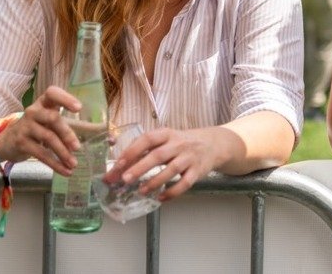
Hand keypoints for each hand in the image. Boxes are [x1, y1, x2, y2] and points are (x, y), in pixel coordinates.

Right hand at [0, 85, 81, 174]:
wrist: (7, 140)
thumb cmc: (37, 126)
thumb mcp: (47, 118)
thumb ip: (64, 121)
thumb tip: (95, 130)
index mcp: (43, 102)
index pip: (52, 93)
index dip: (65, 99)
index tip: (78, 108)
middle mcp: (33, 111)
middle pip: (53, 119)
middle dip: (67, 133)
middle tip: (78, 147)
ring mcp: (26, 127)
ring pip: (48, 138)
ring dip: (63, 153)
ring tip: (74, 163)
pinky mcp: (21, 143)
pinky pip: (41, 154)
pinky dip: (55, 164)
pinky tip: (65, 170)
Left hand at [104, 126, 232, 201]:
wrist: (213, 144)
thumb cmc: (182, 143)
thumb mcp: (167, 139)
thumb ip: (148, 149)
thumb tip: (120, 166)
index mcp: (167, 134)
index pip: (147, 139)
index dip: (132, 151)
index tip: (118, 165)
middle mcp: (179, 144)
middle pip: (158, 155)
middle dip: (140, 168)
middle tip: (124, 180)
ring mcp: (189, 158)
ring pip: (171, 170)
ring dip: (154, 181)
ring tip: (141, 191)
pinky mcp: (197, 171)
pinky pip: (184, 184)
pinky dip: (172, 192)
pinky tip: (160, 198)